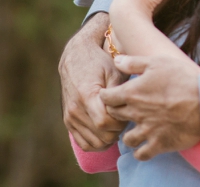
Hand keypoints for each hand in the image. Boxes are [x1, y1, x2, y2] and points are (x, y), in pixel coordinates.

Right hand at [59, 12, 126, 149]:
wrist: (76, 56)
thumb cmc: (99, 62)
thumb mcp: (114, 71)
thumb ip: (120, 92)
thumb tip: (131, 110)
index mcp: (86, 95)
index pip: (105, 123)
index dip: (120, 122)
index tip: (127, 111)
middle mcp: (75, 109)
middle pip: (102, 136)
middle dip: (117, 131)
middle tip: (124, 118)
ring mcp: (70, 117)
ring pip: (94, 144)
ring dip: (109, 138)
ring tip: (117, 124)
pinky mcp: (68, 121)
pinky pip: (84, 144)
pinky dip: (97, 143)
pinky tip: (107, 132)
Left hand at [100, 53, 199, 159]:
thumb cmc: (183, 78)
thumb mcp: (158, 62)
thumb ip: (133, 62)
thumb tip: (116, 61)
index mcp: (133, 93)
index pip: (106, 98)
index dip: (106, 96)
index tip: (111, 95)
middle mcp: (136, 113)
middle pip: (114, 116)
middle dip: (115, 113)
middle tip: (123, 110)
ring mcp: (147, 131)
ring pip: (126, 139)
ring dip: (128, 134)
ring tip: (135, 129)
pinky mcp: (159, 144)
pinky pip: (141, 155)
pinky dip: (140, 152)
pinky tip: (144, 146)